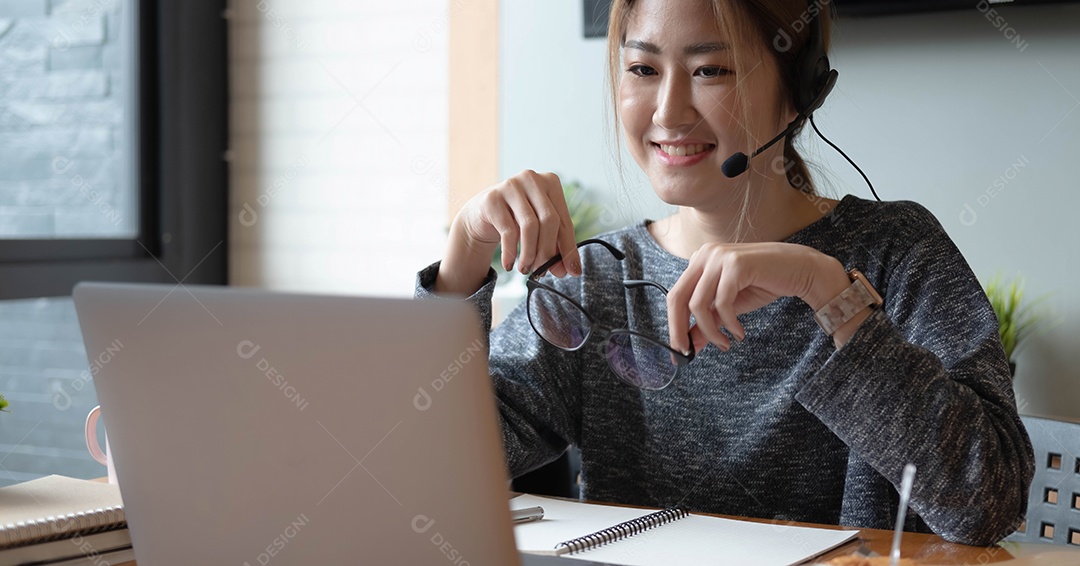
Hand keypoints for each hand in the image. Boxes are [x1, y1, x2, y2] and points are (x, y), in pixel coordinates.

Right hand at [436, 170, 581, 295]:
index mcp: (551, 182)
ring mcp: (511, 186)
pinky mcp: (492, 198)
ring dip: (529, 254)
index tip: (572, 271)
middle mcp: (532, 178)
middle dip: (548, 252)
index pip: (565, 220)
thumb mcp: (539, 229)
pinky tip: (509, 264)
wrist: (481, 214)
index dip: (569, 248)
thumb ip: (555, 246)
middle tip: (543, 272)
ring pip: (529, 226)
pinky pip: (508, 231)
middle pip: (549, 221)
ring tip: (525, 269)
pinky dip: (510, 252)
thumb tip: (569, 269)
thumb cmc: (516, 220)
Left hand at [666, 242, 851, 353]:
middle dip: (680, 330)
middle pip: (678, 298)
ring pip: (699, 304)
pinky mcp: (736, 265)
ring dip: (711, 332)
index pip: (676, 295)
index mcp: (700, 260)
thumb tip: (689, 345)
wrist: (800, 270)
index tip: (679, 350)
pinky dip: (729, 324)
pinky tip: (740, 333)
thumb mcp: (730, 306)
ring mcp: (719, 257)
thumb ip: (708, 321)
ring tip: (726, 344)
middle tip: (689, 353)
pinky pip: (722, 303)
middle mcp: (705, 254)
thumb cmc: (765, 284)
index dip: (673, 325)